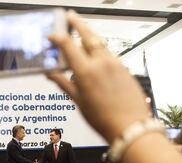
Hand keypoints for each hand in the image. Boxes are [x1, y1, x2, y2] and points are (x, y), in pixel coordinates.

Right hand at [47, 11, 149, 142]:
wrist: (130, 127)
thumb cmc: (105, 119)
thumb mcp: (78, 102)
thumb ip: (64, 83)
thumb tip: (50, 74)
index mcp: (86, 72)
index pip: (68, 45)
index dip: (57, 37)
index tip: (52, 35)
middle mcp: (102, 63)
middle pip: (87, 35)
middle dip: (77, 23)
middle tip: (70, 16)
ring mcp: (115, 64)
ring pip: (100, 43)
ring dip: (90, 36)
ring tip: (83, 34)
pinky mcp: (124, 68)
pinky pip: (109, 54)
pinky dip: (100, 50)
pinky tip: (97, 56)